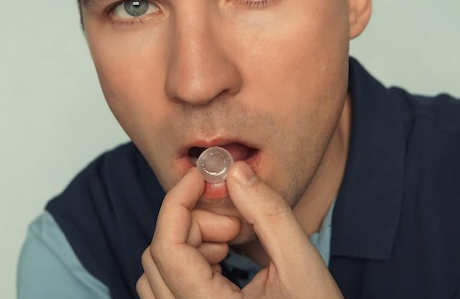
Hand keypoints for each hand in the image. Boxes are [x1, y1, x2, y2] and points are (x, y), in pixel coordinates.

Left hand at [136, 162, 344, 298]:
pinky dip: (189, 261)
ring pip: (157, 271)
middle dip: (193, 224)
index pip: (166, 247)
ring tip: (230, 243)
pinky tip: (224, 259)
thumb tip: (236, 172)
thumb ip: (269, 215)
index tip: (203, 177)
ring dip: (189, 243)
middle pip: (158, 255)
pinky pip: (167, 286)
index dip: (178, 201)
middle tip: (235, 223)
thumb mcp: (301, 265)